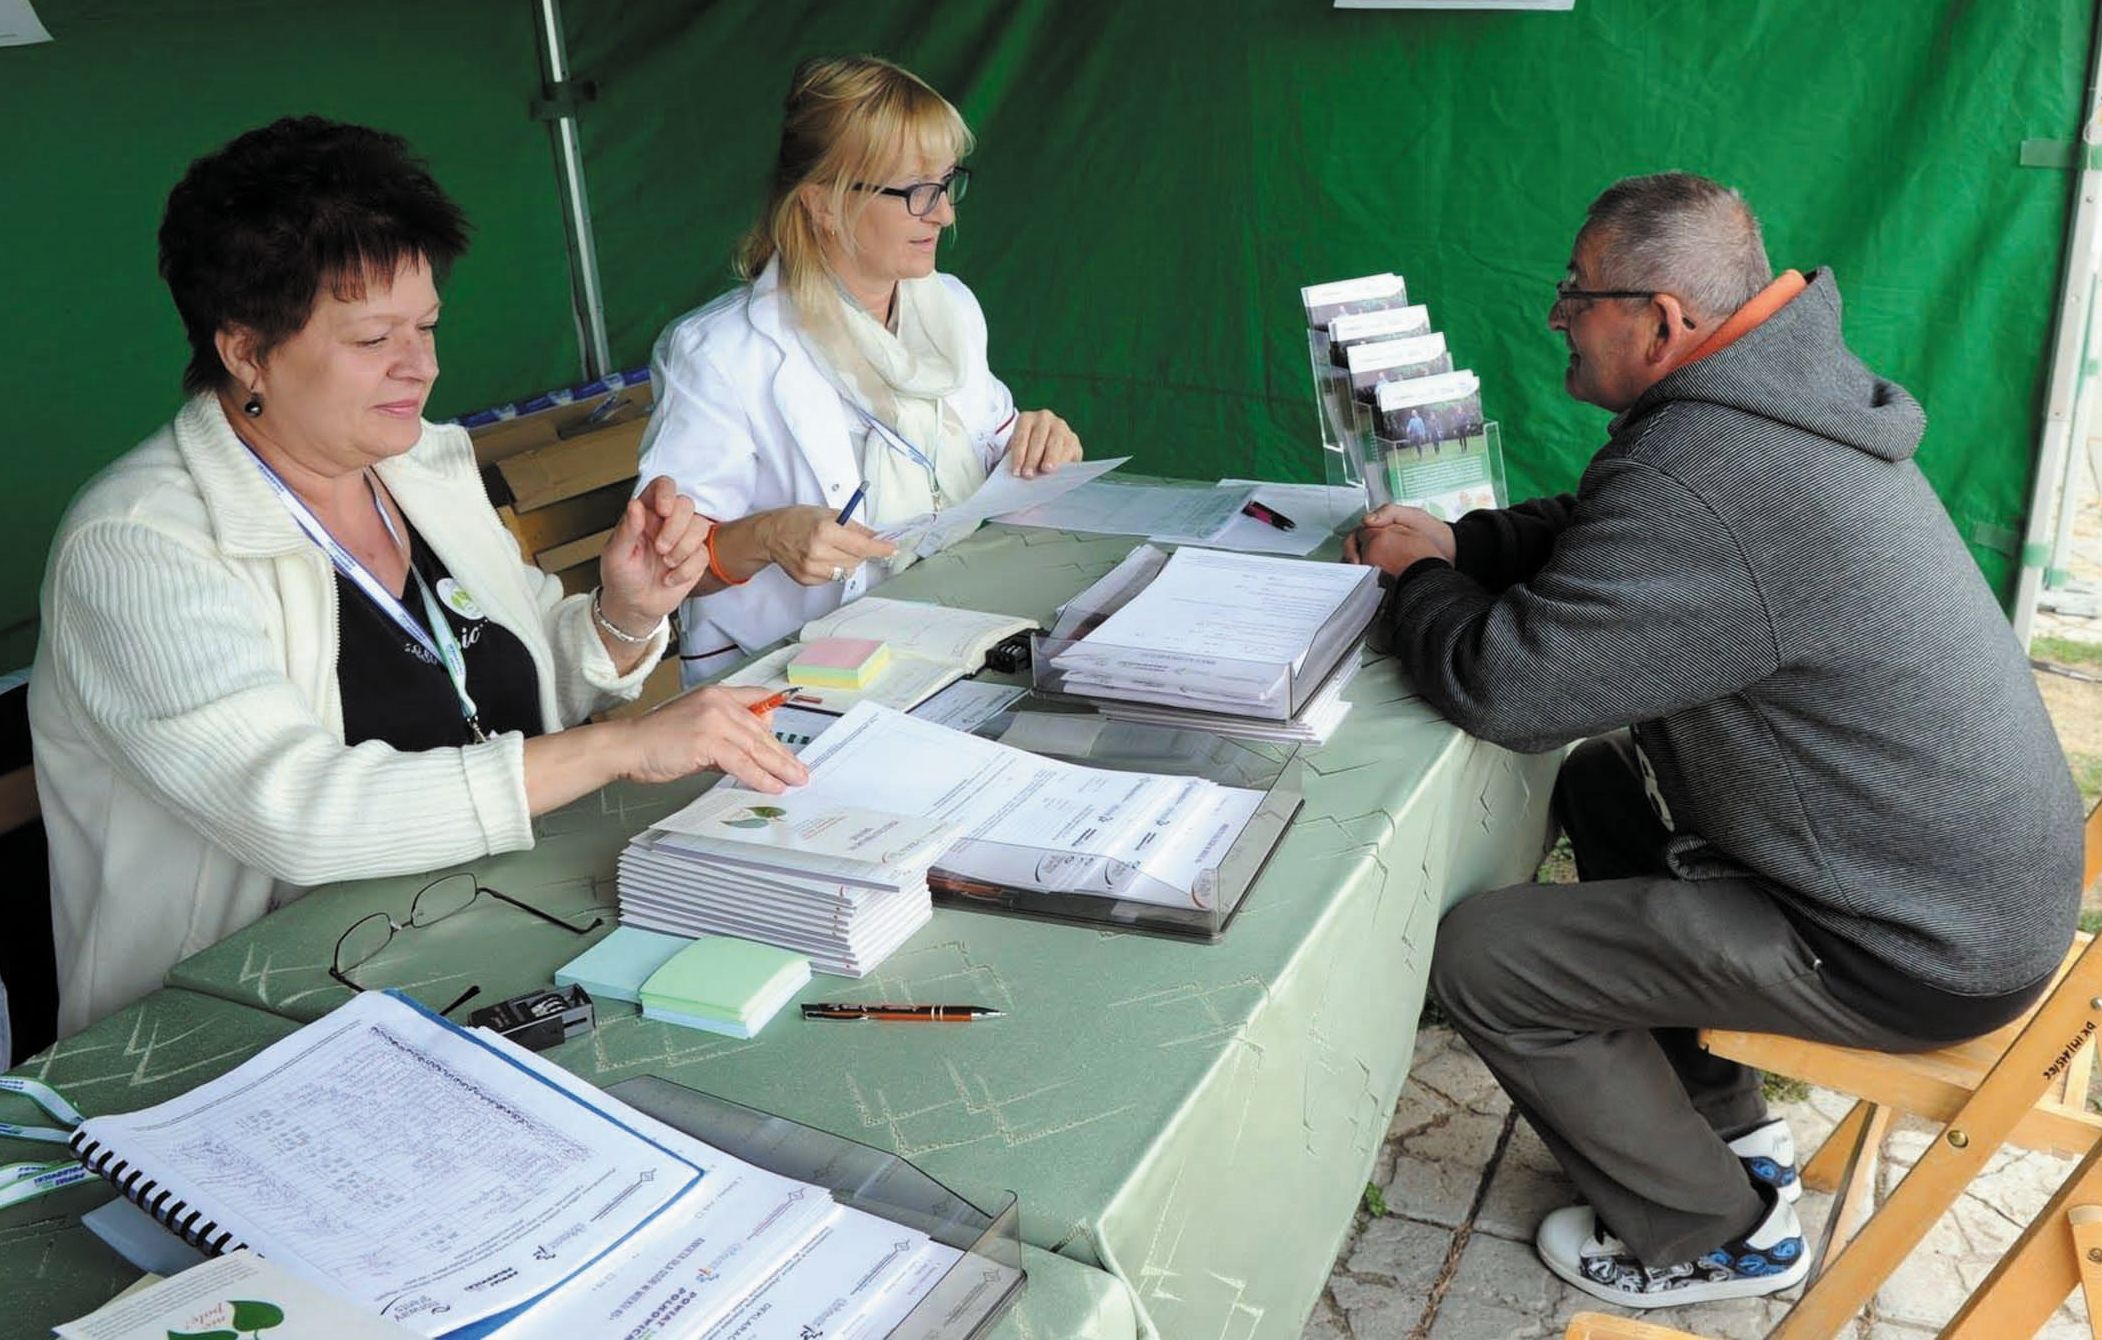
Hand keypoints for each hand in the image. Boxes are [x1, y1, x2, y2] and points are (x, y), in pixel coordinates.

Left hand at [597, 476, 710, 629]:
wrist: (635, 606)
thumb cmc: (621, 577)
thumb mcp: (616, 555)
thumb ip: (627, 529)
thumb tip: (635, 504)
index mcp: (645, 514)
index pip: (662, 486)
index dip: (667, 492)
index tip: (663, 510)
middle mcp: (666, 522)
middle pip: (686, 504)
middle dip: (676, 527)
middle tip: (660, 548)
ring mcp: (683, 539)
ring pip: (700, 526)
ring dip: (683, 548)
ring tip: (666, 563)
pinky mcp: (695, 558)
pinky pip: (703, 554)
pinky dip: (686, 569)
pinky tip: (670, 578)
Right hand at [622, 685, 809, 792]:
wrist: (628, 746)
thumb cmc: (658, 741)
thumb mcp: (698, 731)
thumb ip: (726, 739)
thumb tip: (752, 759)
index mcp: (718, 695)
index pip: (759, 702)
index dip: (777, 724)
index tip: (790, 743)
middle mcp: (719, 703)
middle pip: (762, 730)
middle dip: (783, 754)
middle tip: (800, 771)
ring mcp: (714, 720)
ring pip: (757, 747)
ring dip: (780, 767)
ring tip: (795, 781)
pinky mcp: (708, 740)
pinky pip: (743, 763)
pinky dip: (760, 777)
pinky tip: (773, 787)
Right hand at [758, 505, 896, 585]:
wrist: (770, 535)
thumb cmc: (797, 520)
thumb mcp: (827, 514)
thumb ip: (853, 527)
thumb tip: (875, 537)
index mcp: (825, 531)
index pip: (862, 545)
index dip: (880, 548)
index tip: (892, 550)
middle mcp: (818, 552)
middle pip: (856, 560)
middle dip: (860, 552)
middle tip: (850, 542)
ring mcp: (812, 568)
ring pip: (846, 571)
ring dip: (847, 561)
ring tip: (833, 549)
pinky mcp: (808, 579)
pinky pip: (833, 578)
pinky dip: (834, 568)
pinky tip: (822, 558)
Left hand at [1005, 409, 1081, 478]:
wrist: (1045, 444)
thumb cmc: (1026, 450)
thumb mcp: (1019, 451)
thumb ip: (1018, 459)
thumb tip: (1020, 474)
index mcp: (1026, 419)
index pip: (1021, 437)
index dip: (1018, 455)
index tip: (1016, 472)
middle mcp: (1044, 418)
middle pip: (1038, 439)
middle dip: (1032, 459)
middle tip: (1028, 474)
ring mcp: (1060, 426)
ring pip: (1055, 443)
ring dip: (1050, 459)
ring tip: (1045, 470)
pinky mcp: (1073, 438)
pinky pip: (1069, 449)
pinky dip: (1063, 461)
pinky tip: (1059, 471)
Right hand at [1344, 505, 1454, 578]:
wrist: (1453, 552)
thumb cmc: (1434, 532)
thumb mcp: (1413, 516)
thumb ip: (1390, 513)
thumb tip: (1366, 520)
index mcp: (1379, 530)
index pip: (1355, 538)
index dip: (1352, 549)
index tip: (1356, 560)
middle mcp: (1379, 545)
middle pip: (1355, 556)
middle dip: (1353, 565)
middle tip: (1359, 574)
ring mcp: (1384, 561)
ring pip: (1363, 569)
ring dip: (1360, 575)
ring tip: (1365, 582)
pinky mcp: (1392, 574)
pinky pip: (1376, 579)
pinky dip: (1373, 582)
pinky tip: (1376, 587)